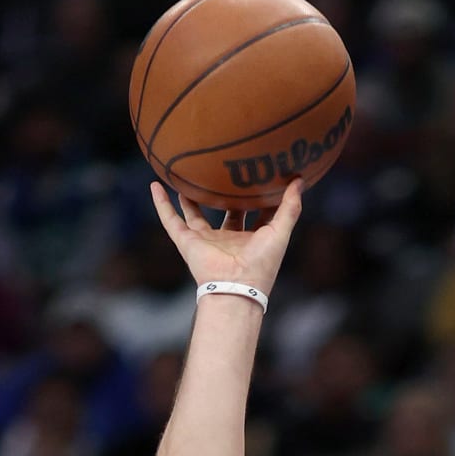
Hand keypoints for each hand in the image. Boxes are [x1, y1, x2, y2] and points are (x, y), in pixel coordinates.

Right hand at [150, 174, 303, 296]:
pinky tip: (155, 185)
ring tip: (185, 175)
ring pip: (195, 214)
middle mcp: (228, 239)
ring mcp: (206, 241)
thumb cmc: (261, 264)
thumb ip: (290, 207)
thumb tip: (300, 180)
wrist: (236, 286)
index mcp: (250, 238)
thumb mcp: (281, 231)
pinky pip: (171, 220)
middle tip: (222, 169)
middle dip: (224, 194)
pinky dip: (161, 204)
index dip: (257, 196)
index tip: (258, 174)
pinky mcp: (188, 243)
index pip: (254, 212)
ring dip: (189, 197)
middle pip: (225, 211)